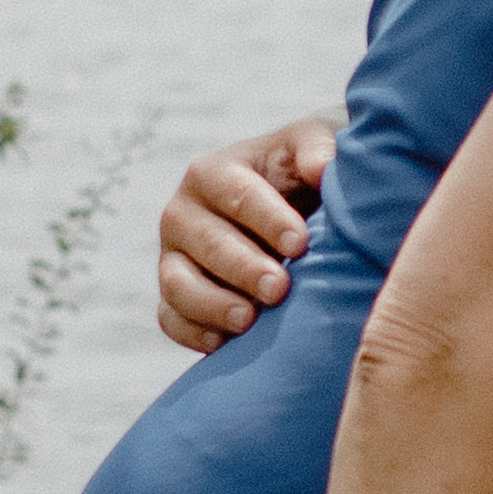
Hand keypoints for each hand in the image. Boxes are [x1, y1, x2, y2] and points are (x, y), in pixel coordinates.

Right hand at [159, 116, 333, 353]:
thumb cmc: (300, 177)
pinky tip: (223, 344)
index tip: (301, 243)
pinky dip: (191, 333)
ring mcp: (173, 258)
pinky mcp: (173, 297)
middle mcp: (183, 214)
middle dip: (243, 267)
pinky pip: (170, 319)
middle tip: (279, 288)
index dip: (267, 219)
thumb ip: (317, 149)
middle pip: (207, 243)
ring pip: (178, 284)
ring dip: (212, 304)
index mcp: (213, 173)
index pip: (236, 194)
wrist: (289, 214)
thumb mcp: (310, 149)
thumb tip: (321, 167)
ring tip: (249, 320)